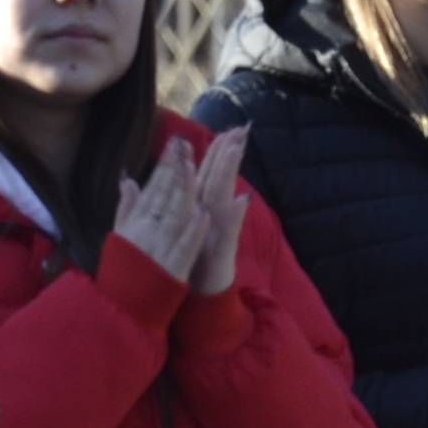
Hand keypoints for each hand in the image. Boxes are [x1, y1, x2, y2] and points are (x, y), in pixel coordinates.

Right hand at [110, 138, 211, 284]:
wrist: (120, 307)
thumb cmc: (122, 269)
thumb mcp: (119, 235)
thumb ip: (126, 207)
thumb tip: (128, 180)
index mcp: (136, 222)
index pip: (153, 188)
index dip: (164, 165)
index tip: (175, 144)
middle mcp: (147, 231)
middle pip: (164, 196)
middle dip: (176, 169)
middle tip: (186, 144)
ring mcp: (161, 248)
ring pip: (175, 215)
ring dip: (184, 192)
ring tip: (194, 167)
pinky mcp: (174, 267)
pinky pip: (185, 246)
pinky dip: (193, 230)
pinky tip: (203, 214)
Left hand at [184, 127, 251, 296]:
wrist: (204, 299)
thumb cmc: (195, 263)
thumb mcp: (187, 232)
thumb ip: (186, 205)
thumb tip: (184, 180)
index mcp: (199, 210)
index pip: (207, 175)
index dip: (214, 152)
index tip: (222, 129)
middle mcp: (212, 218)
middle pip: (220, 180)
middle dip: (228, 153)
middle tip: (240, 128)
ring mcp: (220, 233)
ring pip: (225, 198)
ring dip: (230, 174)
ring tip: (237, 150)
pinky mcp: (222, 252)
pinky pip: (228, 232)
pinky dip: (235, 216)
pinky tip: (243, 199)